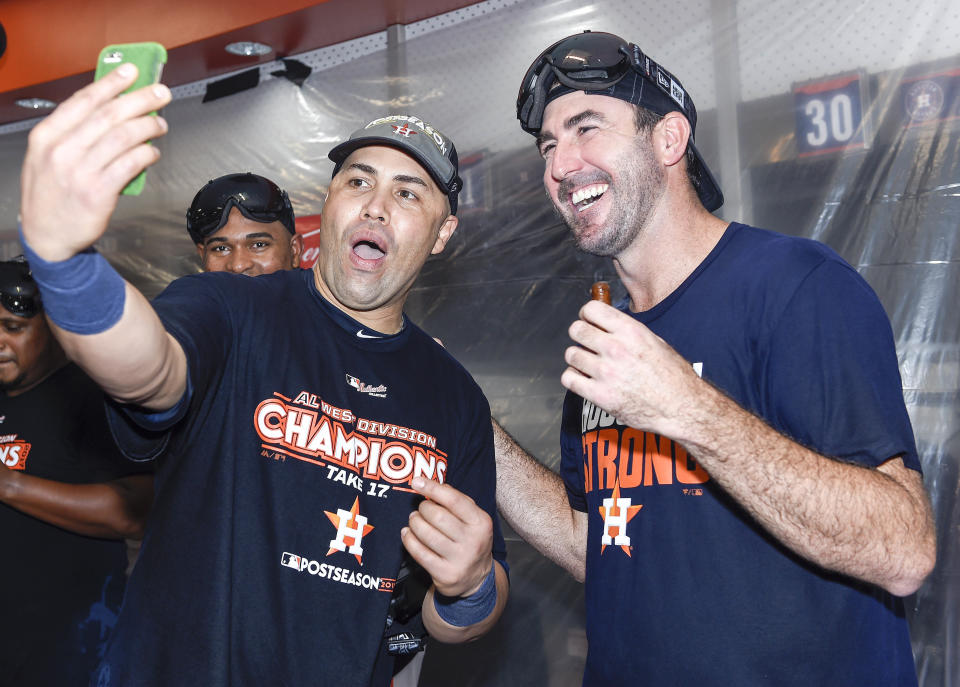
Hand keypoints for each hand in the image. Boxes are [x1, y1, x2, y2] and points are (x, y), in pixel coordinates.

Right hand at [20, 63, 171, 260]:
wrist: (47, 236)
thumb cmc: (51, 195)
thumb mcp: (47, 157)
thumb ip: (72, 134)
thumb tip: (111, 108)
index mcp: (46, 137)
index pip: (84, 101)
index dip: (111, 83)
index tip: (131, 71)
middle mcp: (61, 150)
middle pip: (108, 114)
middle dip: (140, 99)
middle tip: (160, 93)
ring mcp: (79, 171)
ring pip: (123, 136)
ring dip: (148, 126)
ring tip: (161, 124)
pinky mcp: (98, 192)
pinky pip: (130, 164)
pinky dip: (147, 154)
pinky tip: (154, 151)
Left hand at [401, 476, 493, 597]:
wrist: (477, 577)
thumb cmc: (471, 540)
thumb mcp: (473, 519)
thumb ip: (456, 500)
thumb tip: (431, 485)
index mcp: (481, 523)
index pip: (454, 500)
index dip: (433, 488)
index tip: (417, 482)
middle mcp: (473, 541)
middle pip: (437, 516)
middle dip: (423, 508)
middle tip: (421, 509)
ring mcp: (459, 559)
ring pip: (426, 534)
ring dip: (414, 523)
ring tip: (414, 520)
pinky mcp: (445, 574)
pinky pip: (419, 553)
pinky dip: (408, 539)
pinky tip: (408, 534)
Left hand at [561, 300, 703, 437]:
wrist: (681, 408)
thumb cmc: (673, 377)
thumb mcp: (655, 342)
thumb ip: (627, 332)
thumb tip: (606, 326)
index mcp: (630, 331)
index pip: (591, 309)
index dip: (586, 315)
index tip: (588, 322)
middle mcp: (615, 348)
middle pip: (577, 329)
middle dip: (580, 335)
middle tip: (586, 343)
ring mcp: (606, 372)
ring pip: (571, 354)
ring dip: (577, 358)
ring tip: (588, 364)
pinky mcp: (599, 395)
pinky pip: (569, 379)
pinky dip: (573, 378)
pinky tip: (585, 379)